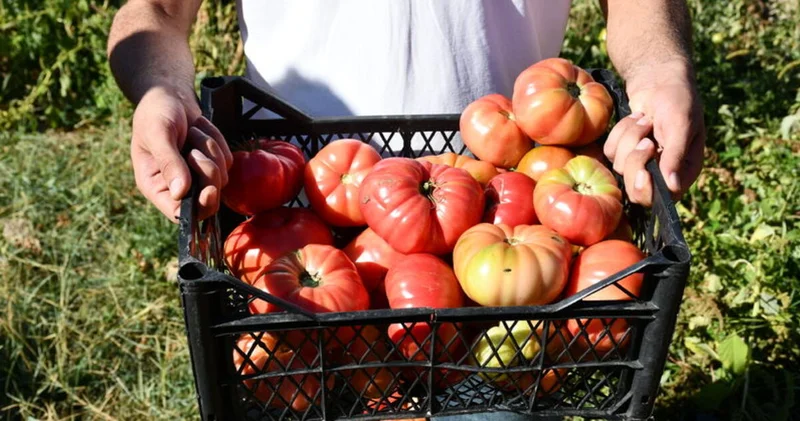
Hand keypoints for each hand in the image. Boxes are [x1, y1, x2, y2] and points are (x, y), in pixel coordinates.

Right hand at [131, 87, 232, 220]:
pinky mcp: (212, 162)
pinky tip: (200, 129)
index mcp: (155, 185)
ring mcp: (196, 175)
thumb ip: (169, 162)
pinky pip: (227, 161)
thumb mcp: (158, 133)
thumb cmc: (156, 112)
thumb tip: (180, 192)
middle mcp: (176, 186)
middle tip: (194, 151)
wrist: (170, 94)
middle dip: (207, 173)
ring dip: (210, 151)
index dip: (197, 208)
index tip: (209, 191)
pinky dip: (217, 142)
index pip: (178, 213)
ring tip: (191, 132)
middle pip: (207, 201)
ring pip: (220, 178)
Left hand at [603, 59, 704, 205]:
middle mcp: (662, 171)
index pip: (663, 198)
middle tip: (646, 139)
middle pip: (636, 189)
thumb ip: (676, 155)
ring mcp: (640, 161)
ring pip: (620, 167)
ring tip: (645, 120)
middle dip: (635, 161)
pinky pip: (610, 151)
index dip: (649, 190)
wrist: (658, 77)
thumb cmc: (677, 98)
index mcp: (683, 170)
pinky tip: (635, 118)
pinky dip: (619, 132)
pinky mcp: (622, 149)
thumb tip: (673, 186)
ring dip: (630, 138)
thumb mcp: (681, 124)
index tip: (644, 172)